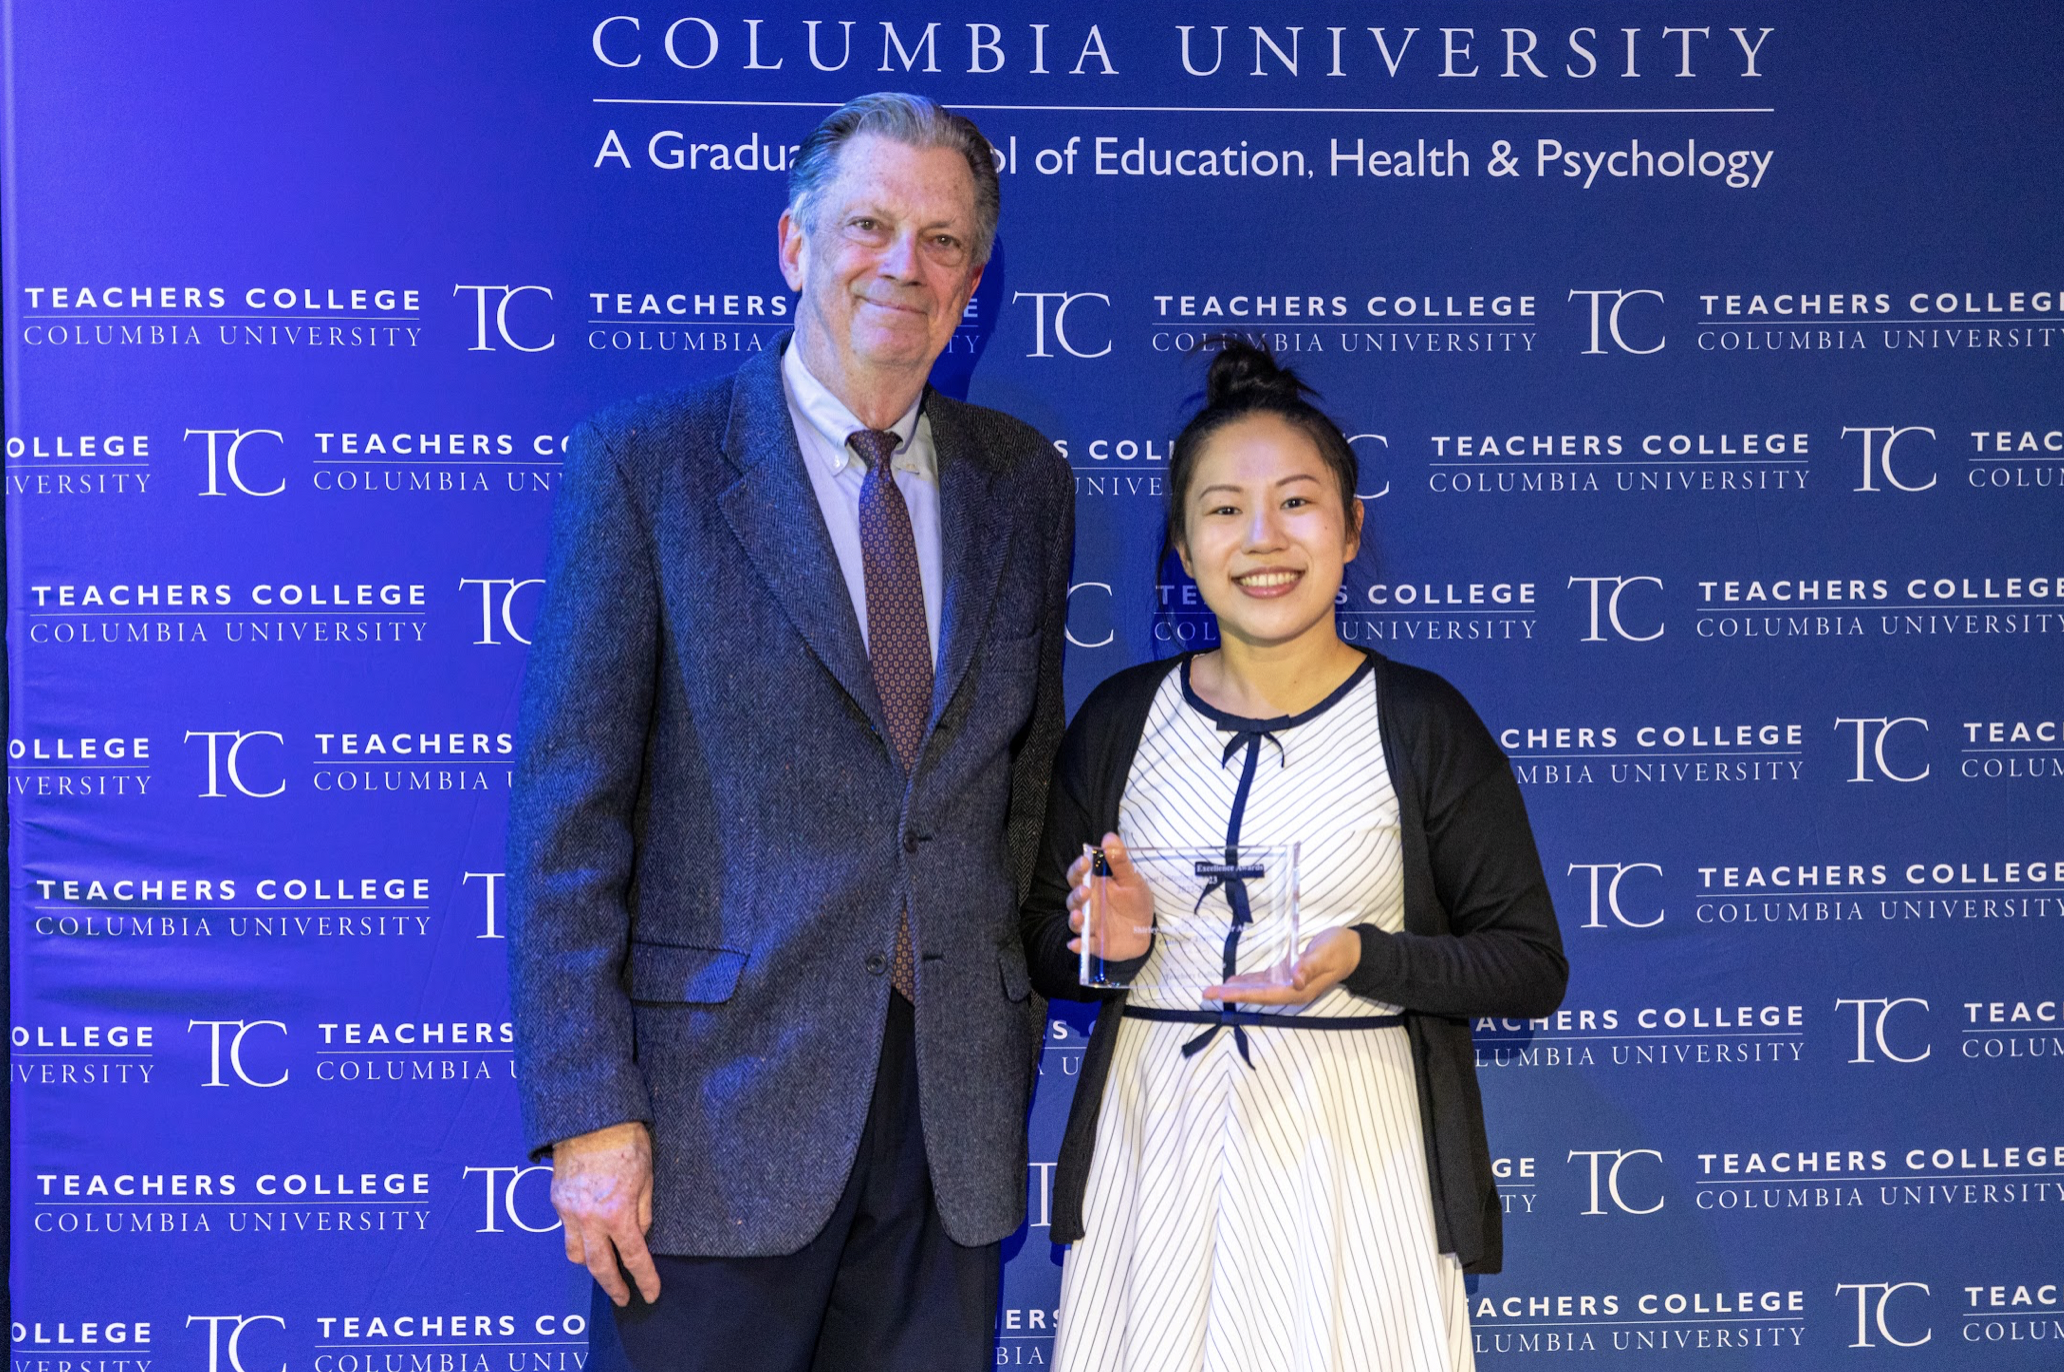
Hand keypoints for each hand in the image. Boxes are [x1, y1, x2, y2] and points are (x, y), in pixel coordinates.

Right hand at [550, 1121, 659, 1305]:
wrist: (591, 1117)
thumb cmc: (627, 1142)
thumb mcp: (647, 1177)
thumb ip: (643, 1212)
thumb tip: (639, 1235)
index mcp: (617, 1212)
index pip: (633, 1257)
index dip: (645, 1278)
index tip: (650, 1293)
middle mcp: (589, 1218)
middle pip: (599, 1267)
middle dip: (612, 1286)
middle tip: (623, 1298)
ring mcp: (568, 1210)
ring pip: (575, 1254)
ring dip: (591, 1265)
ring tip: (605, 1267)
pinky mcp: (556, 1200)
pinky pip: (566, 1231)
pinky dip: (578, 1238)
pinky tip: (590, 1234)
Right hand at [1066, 833, 1152, 961]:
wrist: (1146, 928)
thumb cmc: (1135, 900)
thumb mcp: (1132, 879)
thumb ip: (1120, 861)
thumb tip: (1109, 836)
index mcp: (1094, 885)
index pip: (1078, 875)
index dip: (1078, 868)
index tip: (1085, 862)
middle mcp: (1088, 905)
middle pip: (1073, 898)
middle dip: (1077, 895)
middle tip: (1086, 890)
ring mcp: (1090, 924)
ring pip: (1075, 921)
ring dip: (1074, 919)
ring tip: (1079, 916)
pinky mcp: (1096, 943)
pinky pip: (1084, 944)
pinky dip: (1078, 945)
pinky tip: (1076, 944)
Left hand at [1205, 926, 1362, 1005]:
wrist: (1353, 949)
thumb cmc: (1339, 949)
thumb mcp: (1325, 954)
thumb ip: (1309, 966)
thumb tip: (1294, 979)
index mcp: (1299, 989)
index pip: (1264, 994)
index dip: (1242, 995)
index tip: (1221, 994)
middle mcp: (1291, 990)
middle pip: (1256, 995)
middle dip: (1231, 994)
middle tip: (1206, 993)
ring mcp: (1289, 983)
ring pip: (1257, 989)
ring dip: (1236, 989)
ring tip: (1214, 989)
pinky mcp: (1288, 973)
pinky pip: (1264, 980)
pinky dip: (1248, 981)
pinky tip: (1234, 980)